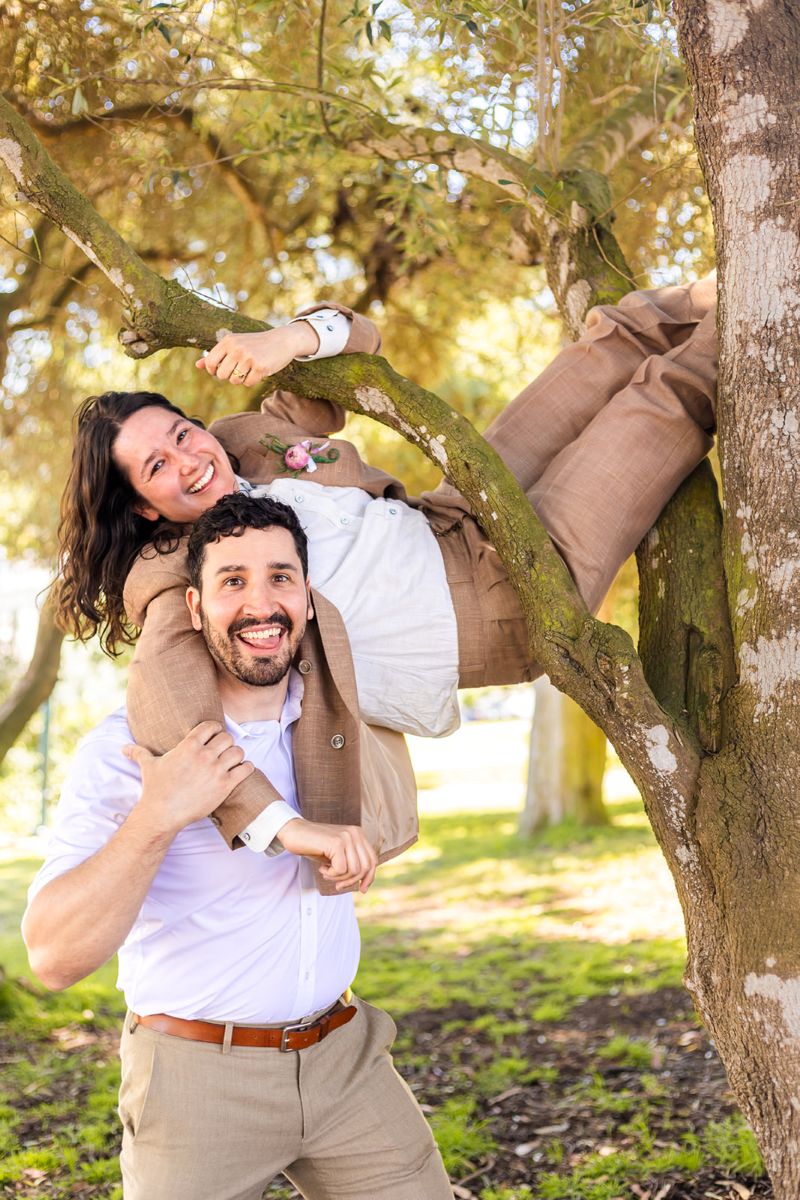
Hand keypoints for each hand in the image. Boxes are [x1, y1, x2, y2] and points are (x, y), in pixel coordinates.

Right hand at [123, 721, 253, 834]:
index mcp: (188, 746)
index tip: (213, 736)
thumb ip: (139, 753)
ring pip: (238, 751)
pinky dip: (246, 768)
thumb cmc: (156, 789)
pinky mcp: (225, 785)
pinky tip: (241, 770)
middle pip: (227, 738)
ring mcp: (216, 770)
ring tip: (232, 761)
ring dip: (236, 755)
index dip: (215, 729)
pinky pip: (246, 769)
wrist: (162, 813)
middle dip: (226, 743)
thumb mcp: (148, 766)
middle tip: (222, 751)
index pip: (211, 726)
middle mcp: (204, 755)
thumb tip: (124, 748)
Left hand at [195, 324, 318, 385]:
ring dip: (241, 379)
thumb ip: (216, 355)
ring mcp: (249, 357)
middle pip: (222, 375)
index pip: (210, 363)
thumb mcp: (234, 345)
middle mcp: (237, 348)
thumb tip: (197, 365)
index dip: (213, 371)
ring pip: (235, 380)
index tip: (222, 370)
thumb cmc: (255, 344)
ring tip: (249, 370)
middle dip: (229, 376)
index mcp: (228, 341)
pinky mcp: (260, 366)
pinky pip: (248, 383)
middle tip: (239, 370)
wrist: (281, 340)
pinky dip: (252, 381)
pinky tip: (258, 371)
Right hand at [277, 819, 377, 893]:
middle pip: (365, 867)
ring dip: (338, 878)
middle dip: (352, 881)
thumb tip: (364, 884)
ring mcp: (346, 837)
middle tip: (338, 885)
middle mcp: (355, 833)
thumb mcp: (337, 854)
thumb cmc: (314, 846)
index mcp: (358, 834)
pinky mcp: (336, 843)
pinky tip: (322, 868)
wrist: (293, 832)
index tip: (362, 890)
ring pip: (353, 870)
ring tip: (326, 872)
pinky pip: (341, 869)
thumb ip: (351, 863)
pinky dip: (331, 874)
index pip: (372, 860)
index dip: (369, 877)